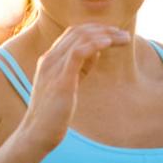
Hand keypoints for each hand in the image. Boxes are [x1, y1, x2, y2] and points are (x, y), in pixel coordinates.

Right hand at [17, 23, 130, 154]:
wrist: (38, 133)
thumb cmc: (54, 112)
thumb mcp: (69, 83)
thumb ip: (80, 67)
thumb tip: (97, 51)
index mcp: (51, 59)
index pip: (73, 33)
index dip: (96, 30)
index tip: (116, 34)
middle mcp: (50, 59)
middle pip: (79, 32)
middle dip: (104, 30)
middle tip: (125, 35)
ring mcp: (53, 68)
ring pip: (80, 39)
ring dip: (105, 36)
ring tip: (123, 38)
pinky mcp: (61, 80)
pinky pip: (77, 54)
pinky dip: (94, 45)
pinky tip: (108, 44)